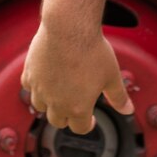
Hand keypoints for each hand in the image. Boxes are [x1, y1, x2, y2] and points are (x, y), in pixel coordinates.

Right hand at [22, 19, 132, 134]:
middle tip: (74, 105)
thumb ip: (118, 96)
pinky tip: (43, 77)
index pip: (80, 128)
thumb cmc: (92, 51)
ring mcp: (40, 88)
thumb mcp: (112, 75)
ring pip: (39, 106)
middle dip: (66, 116)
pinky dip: (34, 85)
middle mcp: (56, 103)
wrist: (69, 28)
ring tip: (58, 92)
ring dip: (48, 103)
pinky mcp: (29, 72)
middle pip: (57, 121)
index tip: (90, 118)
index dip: (87, 124)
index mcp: (78, 108)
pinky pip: (27, 86)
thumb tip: (128, 110)